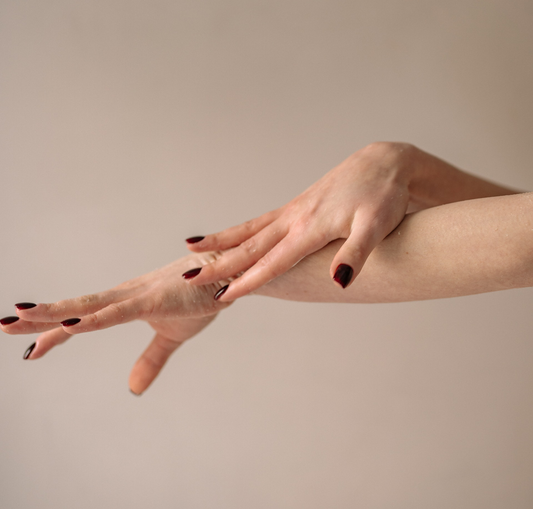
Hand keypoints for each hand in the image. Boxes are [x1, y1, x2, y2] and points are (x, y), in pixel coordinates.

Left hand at [0, 253, 231, 393]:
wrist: (227, 277)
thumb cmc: (199, 299)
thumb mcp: (171, 337)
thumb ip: (150, 361)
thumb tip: (132, 389)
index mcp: (127, 304)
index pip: (83, 320)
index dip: (55, 333)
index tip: (29, 348)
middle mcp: (124, 296)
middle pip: (75, 310)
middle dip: (40, 319)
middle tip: (4, 325)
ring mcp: (136, 297)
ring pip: (88, 308)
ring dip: (54, 314)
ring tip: (21, 317)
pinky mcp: (153, 301)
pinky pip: (118, 313)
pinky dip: (93, 319)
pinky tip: (71, 325)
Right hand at [185, 142, 421, 300]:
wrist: (386, 163)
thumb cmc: (384, 197)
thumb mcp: (377, 227)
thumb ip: (355, 253)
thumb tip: (339, 281)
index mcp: (311, 228)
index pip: (273, 262)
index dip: (248, 281)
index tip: (221, 294)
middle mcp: (296, 219)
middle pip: (250, 245)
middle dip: (220, 262)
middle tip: (189, 275)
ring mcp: (295, 211)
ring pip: (250, 229)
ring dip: (222, 241)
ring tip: (193, 247)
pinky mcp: (299, 206)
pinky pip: (262, 221)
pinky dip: (242, 230)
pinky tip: (236, 235)